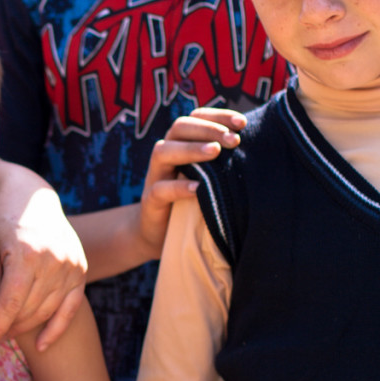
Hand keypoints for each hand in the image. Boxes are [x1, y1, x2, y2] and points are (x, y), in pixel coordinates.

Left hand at [0, 161, 86, 350]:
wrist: (31, 198)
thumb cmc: (1, 223)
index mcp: (26, 254)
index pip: (10, 304)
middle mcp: (53, 261)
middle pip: (28, 310)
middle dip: (8, 328)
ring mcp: (71, 266)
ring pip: (47, 311)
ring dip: (26, 327)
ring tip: (7, 333)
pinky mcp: (80, 270)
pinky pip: (71, 309)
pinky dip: (56, 329)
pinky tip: (40, 345)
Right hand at [139, 107, 245, 257]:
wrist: (161, 233)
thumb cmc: (193, 201)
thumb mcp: (210, 176)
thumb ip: (224, 159)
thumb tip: (260, 143)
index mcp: (181, 144)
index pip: (196, 118)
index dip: (218, 116)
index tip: (242, 123)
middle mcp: (166, 155)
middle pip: (179, 128)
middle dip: (208, 129)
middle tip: (233, 140)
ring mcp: (155, 177)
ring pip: (163, 151)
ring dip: (190, 149)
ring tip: (214, 152)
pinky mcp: (150, 201)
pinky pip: (160, 190)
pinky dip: (179, 187)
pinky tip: (198, 188)